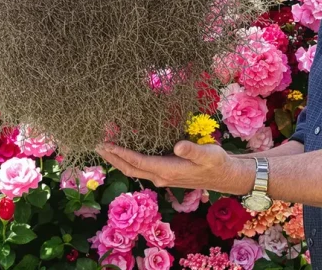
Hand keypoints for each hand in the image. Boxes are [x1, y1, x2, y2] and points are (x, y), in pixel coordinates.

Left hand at [96, 140, 254, 195]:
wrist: (225, 177)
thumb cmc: (217, 163)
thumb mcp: (208, 154)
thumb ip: (192, 150)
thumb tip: (178, 147)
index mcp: (167, 171)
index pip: (138, 161)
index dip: (120, 153)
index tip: (105, 144)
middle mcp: (160, 176)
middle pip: (130, 168)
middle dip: (112, 157)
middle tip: (96, 145)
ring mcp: (162, 177)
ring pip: (134, 169)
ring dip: (118, 159)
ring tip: (105, 148)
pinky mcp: (165, 174)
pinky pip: (141, 167)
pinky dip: (129, 159)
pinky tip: (125, 152)